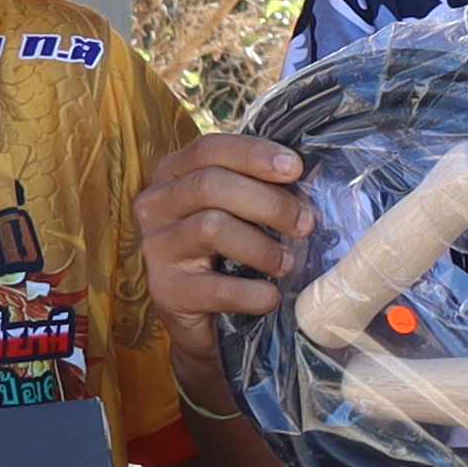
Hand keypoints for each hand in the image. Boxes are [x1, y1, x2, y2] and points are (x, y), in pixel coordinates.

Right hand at [139, 131, 310, 351]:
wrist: (198, 317)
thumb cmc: (224, 252)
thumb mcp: (235, 210)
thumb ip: (258, 186)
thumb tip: (312, 174)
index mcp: (173, 174)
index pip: (209, 148)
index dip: (253, 154)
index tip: (296, 168)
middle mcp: (156, 205)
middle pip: (211, 185)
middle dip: (269, 202)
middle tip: (305, 223)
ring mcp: (156, 247)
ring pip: (212, 228)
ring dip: (262, 247)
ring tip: (286, 264)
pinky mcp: (164, 290)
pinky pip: (217, 288)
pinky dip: (253, 293)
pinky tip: (270, 296)